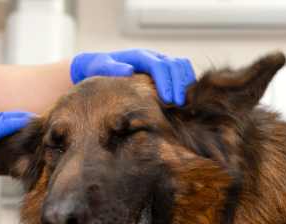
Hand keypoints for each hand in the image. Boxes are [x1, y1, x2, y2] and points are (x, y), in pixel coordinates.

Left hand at [70, 49, 195, 104]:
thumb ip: (112, 68)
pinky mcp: (164, 71)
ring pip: (182, 65)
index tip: (168, 100)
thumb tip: (129, 70)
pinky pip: (182, 71)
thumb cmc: (99, 69)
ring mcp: (160, 62)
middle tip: (179, 106)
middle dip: (179, 85)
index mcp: (140, 56)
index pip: (159, 65)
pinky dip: (187, 83)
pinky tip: (185, 99)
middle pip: (174, 65)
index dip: (166, 82)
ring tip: (184, 103)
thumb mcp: (100, 67)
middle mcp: (153, 56)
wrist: (100, 67)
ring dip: (186, 83)